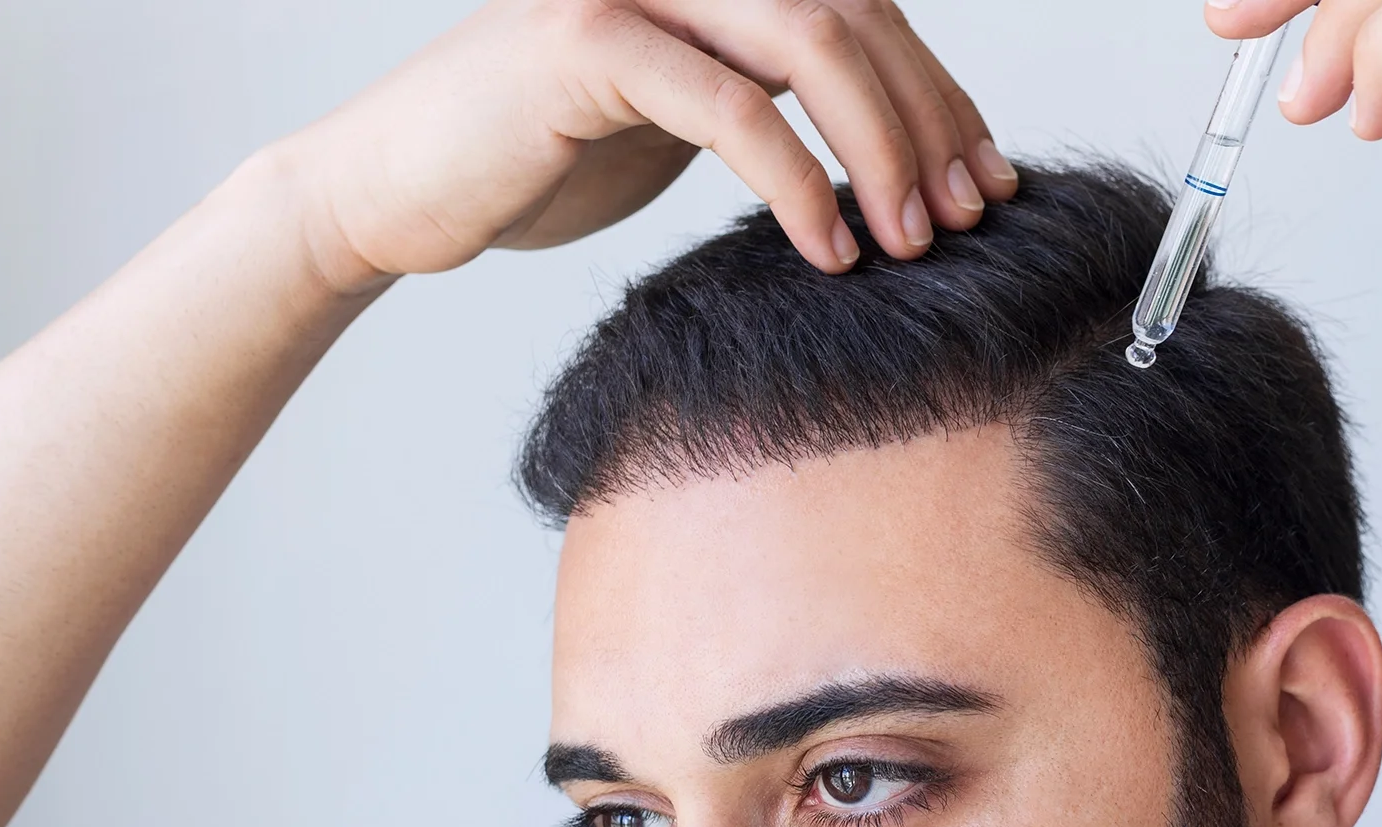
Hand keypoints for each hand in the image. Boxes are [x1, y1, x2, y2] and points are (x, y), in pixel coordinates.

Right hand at [280, 0, 1017, 289]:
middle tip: (970, 216)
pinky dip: (798, 180)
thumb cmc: (535, 165)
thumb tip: (889, 145)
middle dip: (928, 120)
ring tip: (912, 239)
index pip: (864, 9)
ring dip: (881, 145)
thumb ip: (763, 95)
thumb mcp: (678, 118)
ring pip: (808, 38)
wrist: (394, 194)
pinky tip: (829, 249)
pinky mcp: (584, 42)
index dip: (939, 92)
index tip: (987, 183)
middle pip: (854, 15)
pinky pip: (731, 104)